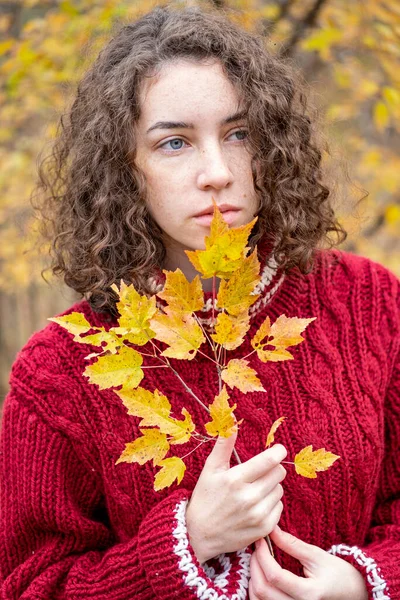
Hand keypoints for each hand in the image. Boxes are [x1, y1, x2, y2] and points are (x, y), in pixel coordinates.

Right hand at [186, 430, 286, 562]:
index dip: (278, 452)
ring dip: (271, 487)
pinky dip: (271, 504)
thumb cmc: (205, 497)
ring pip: (279, 490)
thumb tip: (232, 420)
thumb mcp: (211, 469)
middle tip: (259, 472)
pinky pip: (279, 507)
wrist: (199, 534)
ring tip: (254, 490)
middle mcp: (249, 498)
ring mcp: (257, 515)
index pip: (268, 461)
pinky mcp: (263, 529)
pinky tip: (257, 505)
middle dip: (272, 469)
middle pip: (278, 473)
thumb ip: (224, 444)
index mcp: (235, 479)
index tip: (280, 449)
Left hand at [249, 526, 367, 599]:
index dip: (262, 556)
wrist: (355, 595)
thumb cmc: (340, 575)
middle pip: (262, 591)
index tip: (260, 540)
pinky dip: (258, 591)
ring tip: (259, 561)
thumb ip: (292, 545)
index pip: (275, 576)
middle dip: (254, 566)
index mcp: (309, 594)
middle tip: (257, 548)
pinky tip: (262, 576)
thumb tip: (272, 530)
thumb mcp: (317, 556)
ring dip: (253, 579)